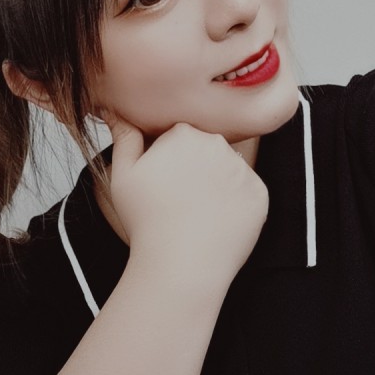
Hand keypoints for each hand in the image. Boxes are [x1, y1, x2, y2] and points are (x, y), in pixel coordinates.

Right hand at [102, 114, 268, 289]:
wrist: (181, 266)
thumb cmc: (146, 222)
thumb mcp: (122, 175)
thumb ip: (123, 136)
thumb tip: (114, 108)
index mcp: (185, 133)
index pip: (180, 137)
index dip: (168, 161)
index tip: (163, 185)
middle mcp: (218, 144)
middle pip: (206, 150)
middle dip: (195, 168)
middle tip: (179, 201)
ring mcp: (242, 169)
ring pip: (229, 171)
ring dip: (217, 185)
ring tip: (198, 214)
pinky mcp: (260, 195)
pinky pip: (247, 193)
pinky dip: (236, 205)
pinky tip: (217, 223)